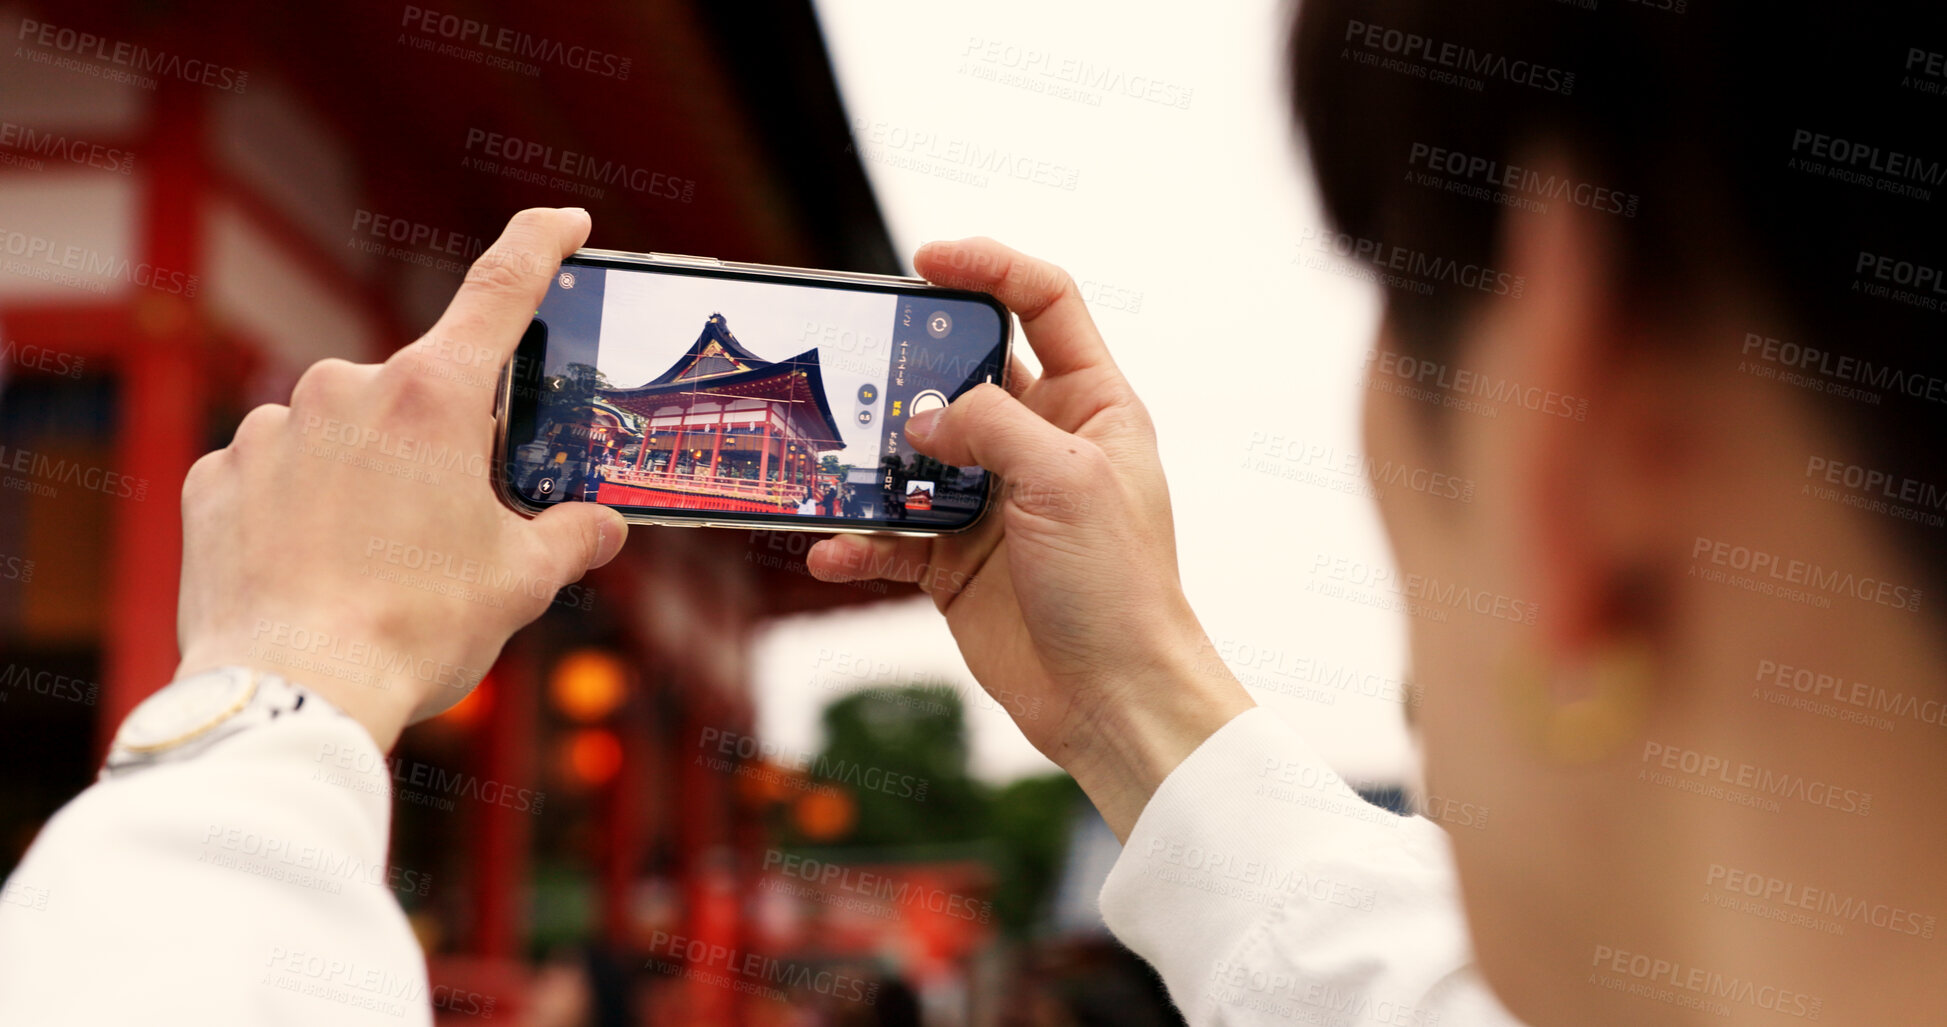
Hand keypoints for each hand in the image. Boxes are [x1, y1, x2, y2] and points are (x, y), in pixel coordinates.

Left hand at [173, 208, 627, 749]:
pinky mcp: (216, 477)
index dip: (541, 246)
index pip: (501, 289)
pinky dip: (301, 509)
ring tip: (376, 567)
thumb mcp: (521, 583)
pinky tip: (315, 570)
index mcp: (435, 397)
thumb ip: (572, 536)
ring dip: (367, 479)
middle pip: (419, 394)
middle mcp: (346, 389)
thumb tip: (601, 526)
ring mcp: (272, 430)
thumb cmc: (416, 629)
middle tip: (452, 527)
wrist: (292, 692)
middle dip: (442, 447)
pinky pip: (275, 475)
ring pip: (343, 435)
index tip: (564, 222)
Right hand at [806, 238, 1252, 837]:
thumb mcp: (1064, 478)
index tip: (925, 260)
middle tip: (856, 366)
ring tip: (828, 462)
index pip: (1044, 303)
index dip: (989, 268)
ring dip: (871, 460)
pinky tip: (832, 549)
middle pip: (962, 375)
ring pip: (914, 455)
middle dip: (907, 369)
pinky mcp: (957, 563)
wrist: (1112, 698)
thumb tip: (923, 416)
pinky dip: (859, 540)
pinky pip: (893, 536)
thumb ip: (990, 425)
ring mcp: (995, 502)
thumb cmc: (1117, 583)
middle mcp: (1041, 444)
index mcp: (1091, 405)